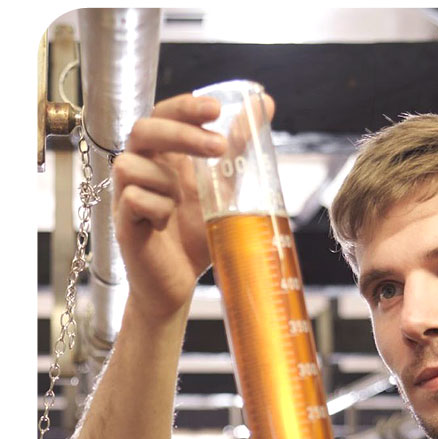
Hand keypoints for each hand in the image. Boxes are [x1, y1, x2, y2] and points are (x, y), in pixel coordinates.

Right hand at [112, 92, 273, 320]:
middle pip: (142, 129)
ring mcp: (127, 194)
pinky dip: (157, 209)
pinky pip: (133, 198)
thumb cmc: (197, 235)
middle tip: (219, 146)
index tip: (216, 107)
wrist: (181, 284)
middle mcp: (142, 170)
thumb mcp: (225, 190)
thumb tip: (264, 105)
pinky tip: (166, 225)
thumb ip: (239, 152)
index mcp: (165, 158)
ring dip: (166, 182)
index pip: (164, 115)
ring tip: (182, 206)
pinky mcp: (123, 222)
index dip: (185, 107)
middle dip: (181, 132)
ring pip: (132, 164)